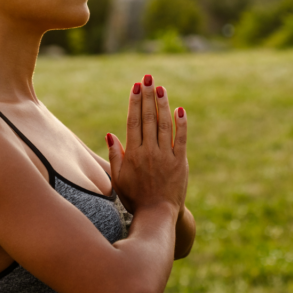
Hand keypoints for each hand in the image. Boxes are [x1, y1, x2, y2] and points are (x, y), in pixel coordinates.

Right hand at [106, 74, 187, 218]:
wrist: (157, 214)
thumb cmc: (134, 198)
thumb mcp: (118, 179)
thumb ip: (115, 156)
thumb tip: (111, 134)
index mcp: (133, 154)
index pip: (134, 121)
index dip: (135, 102)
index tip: (136, 86)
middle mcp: (149, 152)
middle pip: (149, 118)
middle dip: (148, 96)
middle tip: (148, 78)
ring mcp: (166, 156)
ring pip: (165, 125)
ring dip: (163, 104)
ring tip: (161, 88)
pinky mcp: (181, 162)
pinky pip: (181, 139)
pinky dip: (181, 124)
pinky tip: (180, 109)